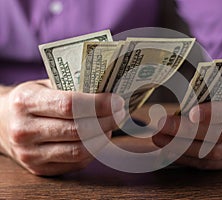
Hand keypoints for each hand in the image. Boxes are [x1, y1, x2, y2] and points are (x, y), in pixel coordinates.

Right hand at [0, 80, 124, 175]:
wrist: (3, 123)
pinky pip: (76, 162)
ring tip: (112, 125)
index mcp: (26, 102)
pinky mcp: (40, 169)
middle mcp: (24, 130)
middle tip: (121, 113)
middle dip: (107, 121)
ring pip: (79, 150)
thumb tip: (110, 91)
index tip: (118, 101)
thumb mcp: (45, 85)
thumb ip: (72, 87)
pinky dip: (94, 150)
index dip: (98, 104)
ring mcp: (30, 154)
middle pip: (78, 130)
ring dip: (103, 137)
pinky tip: (99, 138)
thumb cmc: (31, 99)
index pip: (69, 105)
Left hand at [153, 79, 221, 169]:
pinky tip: (170, 150)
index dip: (214, 112)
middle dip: (186, 131)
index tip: (189, 113)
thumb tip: (174, 89)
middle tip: (161, 126)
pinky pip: (211, 164)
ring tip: (160, 138)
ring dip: (182, 146)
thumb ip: (207, 84)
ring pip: (214, 152)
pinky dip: (188, 157)